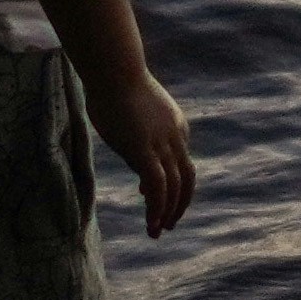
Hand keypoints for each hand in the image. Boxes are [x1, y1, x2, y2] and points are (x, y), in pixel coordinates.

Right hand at [87, 64, 197, 236]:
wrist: (114, 68)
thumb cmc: (115, 84)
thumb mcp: (133, 114)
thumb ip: (137, 137)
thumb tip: (136, 159)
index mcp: (176, 127)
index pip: (179, 163)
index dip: (169, 183)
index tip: (148, 194)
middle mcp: (176, 137)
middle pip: (186, 178)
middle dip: (179, 204)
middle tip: (167, 224)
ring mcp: (162, 144)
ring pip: (174, 187)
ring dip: (168, 213)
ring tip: (157, 231)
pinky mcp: (144, 150)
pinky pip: (158, 186)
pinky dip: (158, 208)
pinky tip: (151, 222)